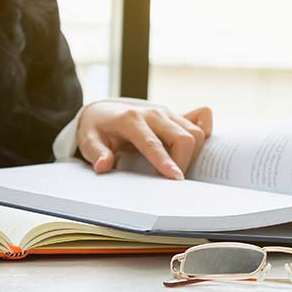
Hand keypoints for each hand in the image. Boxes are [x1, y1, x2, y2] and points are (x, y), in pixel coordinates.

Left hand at [76, 102, 212, 178]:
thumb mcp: (87, 141)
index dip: (165, 161)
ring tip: (177, 168)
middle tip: (171, 180)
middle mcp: (153, 113)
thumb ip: (96, 153)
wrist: (102, 111)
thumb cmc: (97, 129)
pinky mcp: (176, 114)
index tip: (175, 178)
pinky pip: (202, 118)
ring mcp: (167, 113)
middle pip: (183, 137)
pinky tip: (195, 147)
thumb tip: (104, 165)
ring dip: (193, 153)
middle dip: (183, 162)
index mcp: (131, 120)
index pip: (152, 143)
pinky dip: (204, 132)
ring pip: (195, 132)